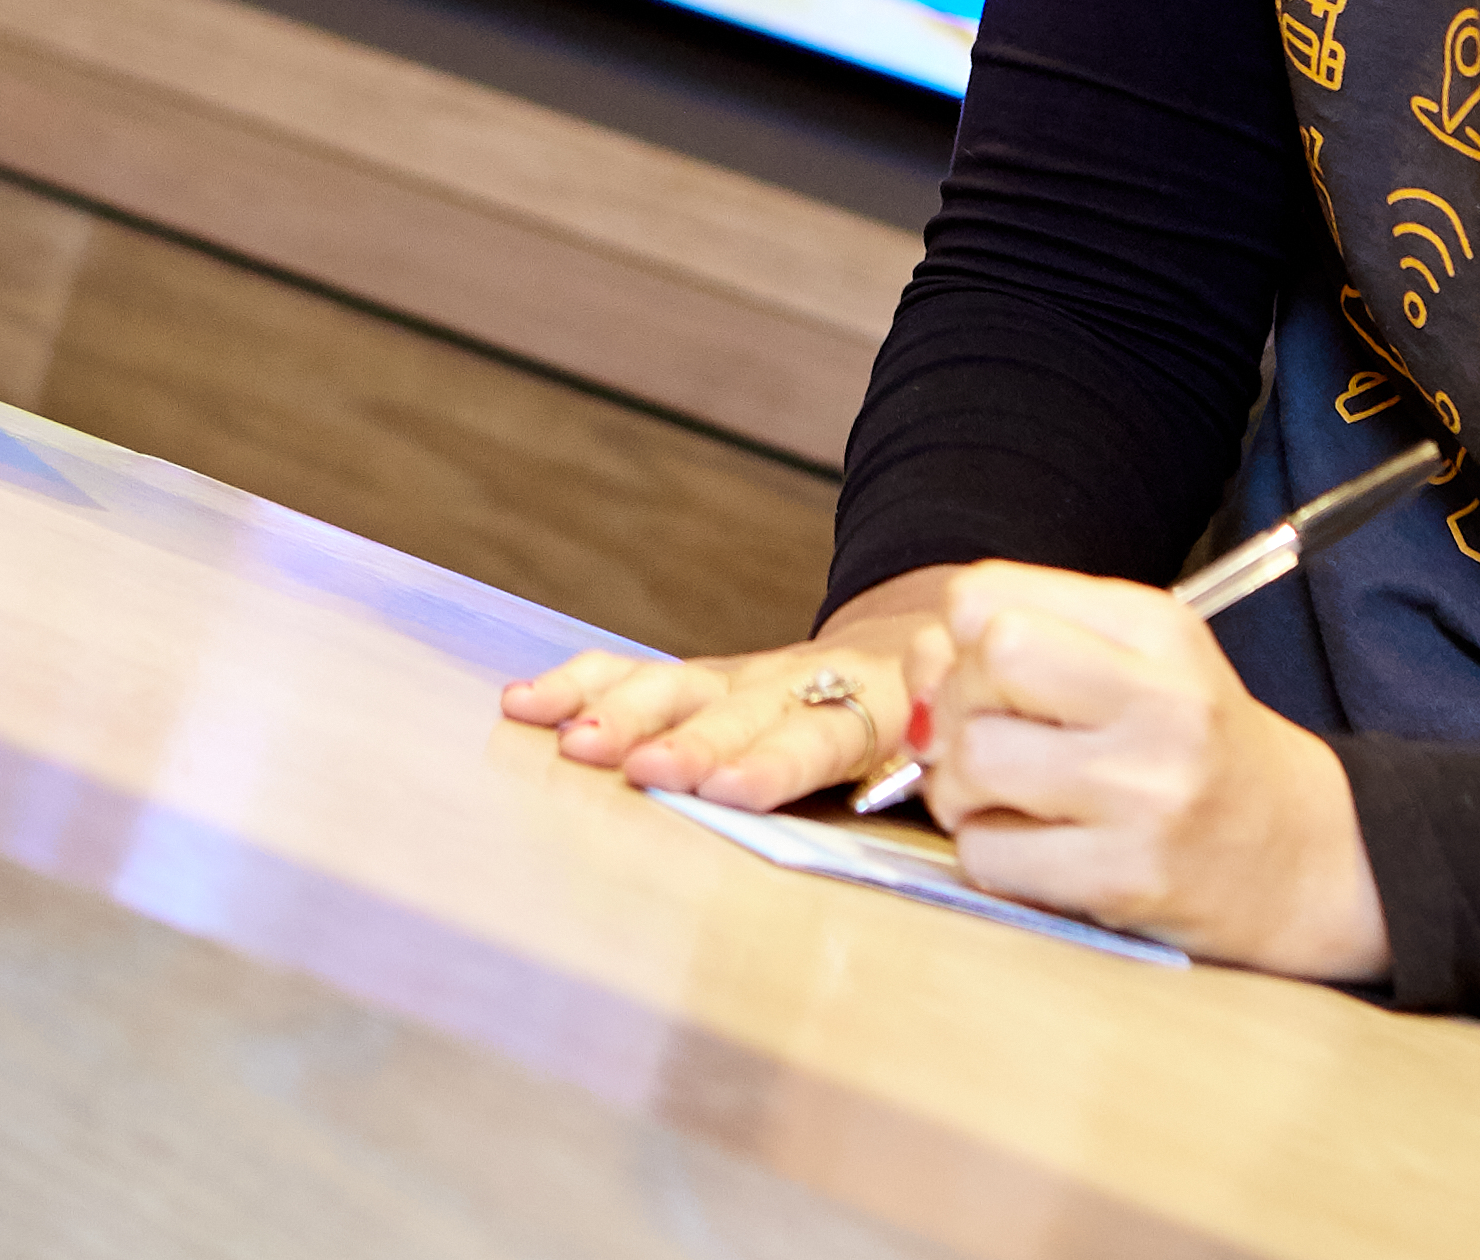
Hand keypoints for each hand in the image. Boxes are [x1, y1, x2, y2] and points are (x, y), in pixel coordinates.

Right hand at [498, 577, 943, 808]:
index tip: (731, 788)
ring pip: (677, 686)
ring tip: (572, 741)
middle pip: (737, 714)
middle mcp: (797, 688)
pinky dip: (582, 686)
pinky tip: (527, 703)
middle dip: (687, 743)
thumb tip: (921, 835)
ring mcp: (742, 680)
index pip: (820, 737)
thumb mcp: (952, 761)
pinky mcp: (704, 677)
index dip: (774, 763)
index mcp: (874, 713)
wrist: (918, 644)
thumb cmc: (934, 729)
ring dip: (623, 713)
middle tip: (640, 769)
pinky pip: (635, 673)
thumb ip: (930, 791)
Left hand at [904, 564, 1386, 979]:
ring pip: (973, 762)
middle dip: (952, 706)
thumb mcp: (1143, 659)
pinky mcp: (1127, 879)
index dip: (958, 638)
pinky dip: (987, 855)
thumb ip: (1032, 637)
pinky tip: (1032, 848)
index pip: (989, 596)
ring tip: (1003, 799)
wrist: (1304, 855)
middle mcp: (1158, 700)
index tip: (982, 676)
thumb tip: (919, 664)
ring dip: (959, 787)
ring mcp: (1145, 794)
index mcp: (1156, 627)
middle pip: (984, 663)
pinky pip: (988, 856)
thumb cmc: (1200, 750)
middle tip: (980, 740)